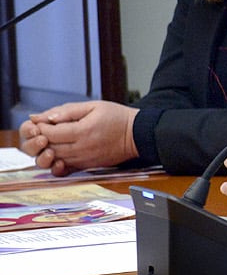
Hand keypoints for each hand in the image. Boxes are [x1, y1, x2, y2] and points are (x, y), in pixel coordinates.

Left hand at [19, 101, 138, 173]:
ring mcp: (84, 159)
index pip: (49, 133)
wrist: (137, 135)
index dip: (41, 127)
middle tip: (45, 130)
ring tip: (53, 139)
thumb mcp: (93, 106)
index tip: (44, 121)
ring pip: (55, 158)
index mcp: (83, 131)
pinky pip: (65, 167)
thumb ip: (67, 111)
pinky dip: (57, 160)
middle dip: (42, 139)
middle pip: (49, 147)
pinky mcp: (87, 166)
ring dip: (49, 149)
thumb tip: (44, 117)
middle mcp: (82, 148)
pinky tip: (61, 151)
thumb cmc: (118, 118)